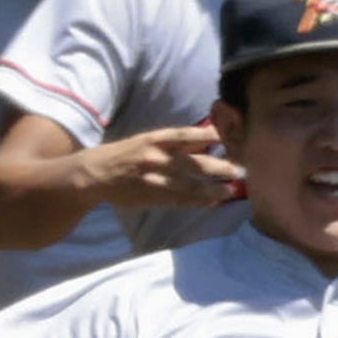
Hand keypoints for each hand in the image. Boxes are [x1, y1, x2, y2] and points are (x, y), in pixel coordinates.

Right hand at [83, 123, 243, 211]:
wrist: (95, 174)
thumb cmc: (126, 154)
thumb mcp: (148, 140)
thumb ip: (176, 142)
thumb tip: (208, 140)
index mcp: (156, 139)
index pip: (188, 135)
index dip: (211, 135)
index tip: (232, 137)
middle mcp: (157, 157)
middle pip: (196, 163)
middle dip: (221, 167)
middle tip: (242, 171)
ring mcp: (155, 179)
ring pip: (191, 185)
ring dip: (214, 189)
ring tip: (232, 191)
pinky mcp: (153, 197)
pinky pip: (181, 201)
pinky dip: (198, 202)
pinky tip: (213, 202)